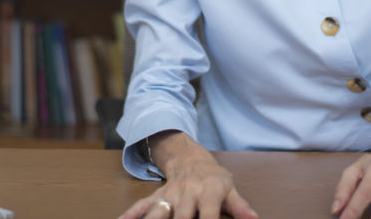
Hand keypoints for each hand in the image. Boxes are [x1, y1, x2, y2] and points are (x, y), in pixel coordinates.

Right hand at [117, 131, 257, 218]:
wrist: (189, 158)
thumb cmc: (214, 178)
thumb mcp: (230, 189)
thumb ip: (241, 207)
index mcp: (207, 193)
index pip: (209, 215)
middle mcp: (186, 194)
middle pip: (181, 217)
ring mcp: (169, 196)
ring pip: (158, 212)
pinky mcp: (156, 197)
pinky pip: (141, 206)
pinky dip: (130, 215)